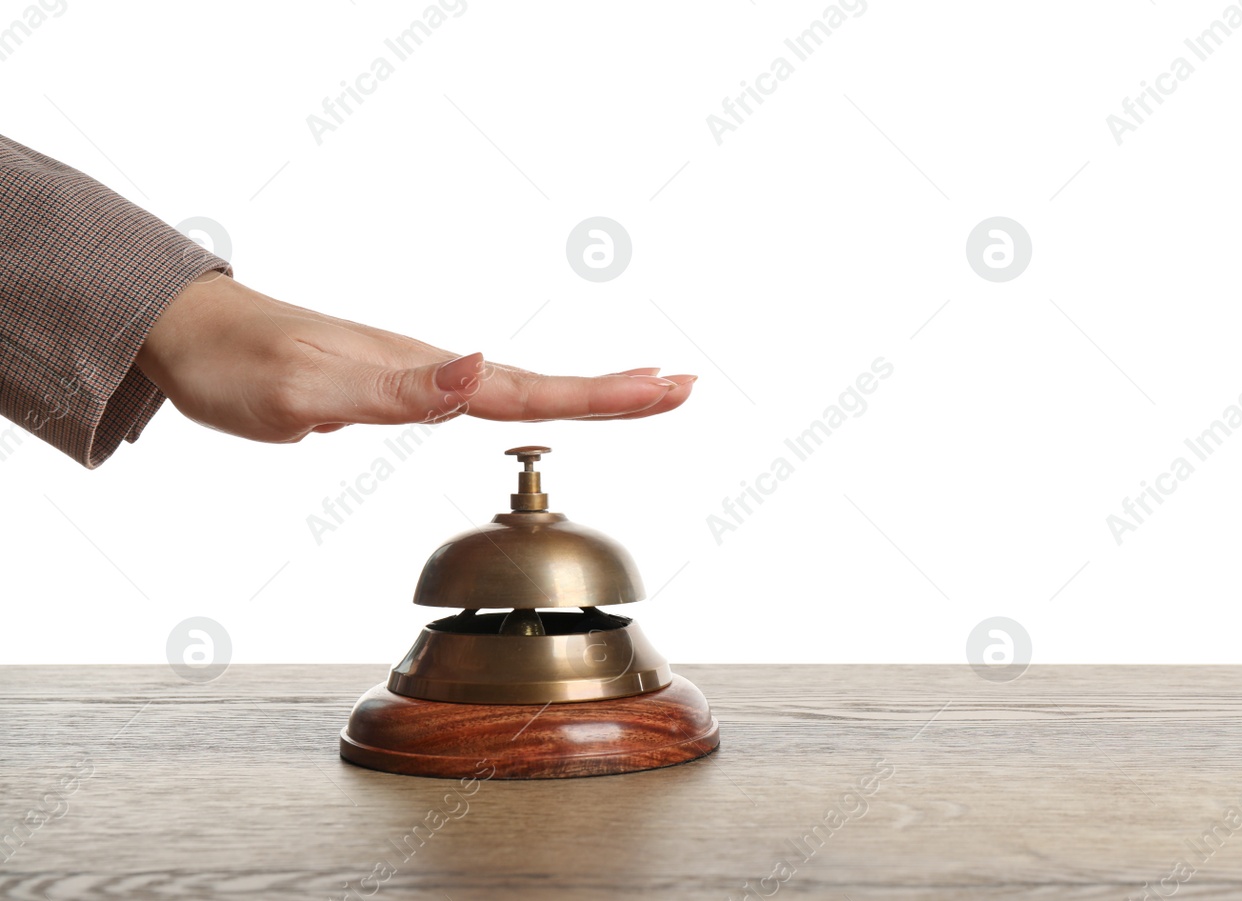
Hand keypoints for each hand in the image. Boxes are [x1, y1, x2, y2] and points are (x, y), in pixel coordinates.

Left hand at [133, 272, 695, 442]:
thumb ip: (398, 390)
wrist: (192, 334)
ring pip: (522, 388)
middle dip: (617, 390)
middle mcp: (435, 370)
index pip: (532, 388)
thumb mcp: (310, 388)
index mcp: (427, 373)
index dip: (603, 395)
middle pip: (544, 383)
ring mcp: (421, 376)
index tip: (666, 390)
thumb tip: (479, 371)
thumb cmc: (242, 363)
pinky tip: (537, 402)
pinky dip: (533, 401)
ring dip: (587, 394)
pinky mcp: (401, 388)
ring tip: (640, 393)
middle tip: (683, 389)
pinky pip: (487, 397)